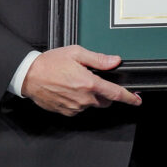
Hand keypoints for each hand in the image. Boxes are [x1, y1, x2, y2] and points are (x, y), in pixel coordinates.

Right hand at [21, 45, 141, 116]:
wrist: (29, 75)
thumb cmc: (50, 63)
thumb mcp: (76, 53)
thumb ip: (98, 59)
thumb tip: (114, 61)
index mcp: (88, 83)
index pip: (115, 94)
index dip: (129, 98)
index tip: (137, 100)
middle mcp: (83, 98)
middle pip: (105, 100)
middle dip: (105, 93)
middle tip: (94, 80)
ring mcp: (75, 107)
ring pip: (92, 104)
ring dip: (90, 96)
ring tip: (76, 82)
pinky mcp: (67, 112)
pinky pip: (79, 108)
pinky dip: (79, 100)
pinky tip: (69, 90)